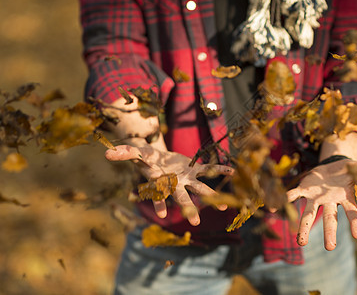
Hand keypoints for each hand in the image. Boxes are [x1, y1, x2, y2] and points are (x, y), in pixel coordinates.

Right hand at [105, 145, 233, 225]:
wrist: (157, 156)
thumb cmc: (145, 156)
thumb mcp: (135, 152)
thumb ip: (125, 152)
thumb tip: (108, 153)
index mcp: (159, 182)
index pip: (158, 195)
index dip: (159, 203)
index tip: (163, 216)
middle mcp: (174, 184)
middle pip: (181, 197)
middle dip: (188, 208)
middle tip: (196, 222)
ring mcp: (186, 178)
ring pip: (199, 188)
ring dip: (211, 196)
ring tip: (224, 207)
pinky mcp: (193, 169)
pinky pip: (208, 170)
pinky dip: (219, 170)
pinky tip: (231, 171)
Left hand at [287, 159, 356, 250]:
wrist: (333, 164)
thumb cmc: (351, 170)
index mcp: (346, 198)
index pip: (352, 213)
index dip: (355, 223)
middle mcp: (330, 202)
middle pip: (330, 219)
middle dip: (329, 233)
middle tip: (329, 248)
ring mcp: (316, 197)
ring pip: (309, 214)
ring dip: (304, 227)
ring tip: (300, 242)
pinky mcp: (305, 188)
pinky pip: (292, 195)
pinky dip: (282, 200)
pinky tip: (270, 208)